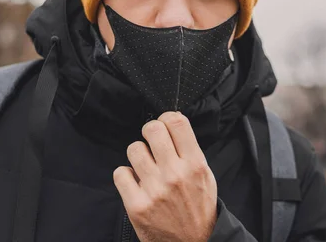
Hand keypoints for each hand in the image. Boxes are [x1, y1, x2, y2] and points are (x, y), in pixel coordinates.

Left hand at [113, 111, 217, 241]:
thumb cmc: (199, 208)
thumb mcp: (205, 175)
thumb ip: (190, 150)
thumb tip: (172, 122)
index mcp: (195, 164)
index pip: (176, 122)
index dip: (167, 117)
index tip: (164, 123)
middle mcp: (175, 174)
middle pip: (152, 129)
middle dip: (149, 131)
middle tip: (151, 141)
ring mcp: (154, 190)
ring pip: (134, 149)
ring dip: (138, 155)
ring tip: (145, 167)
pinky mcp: (137, 205)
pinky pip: (120, 172)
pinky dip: (126, 176)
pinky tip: (136, 182)